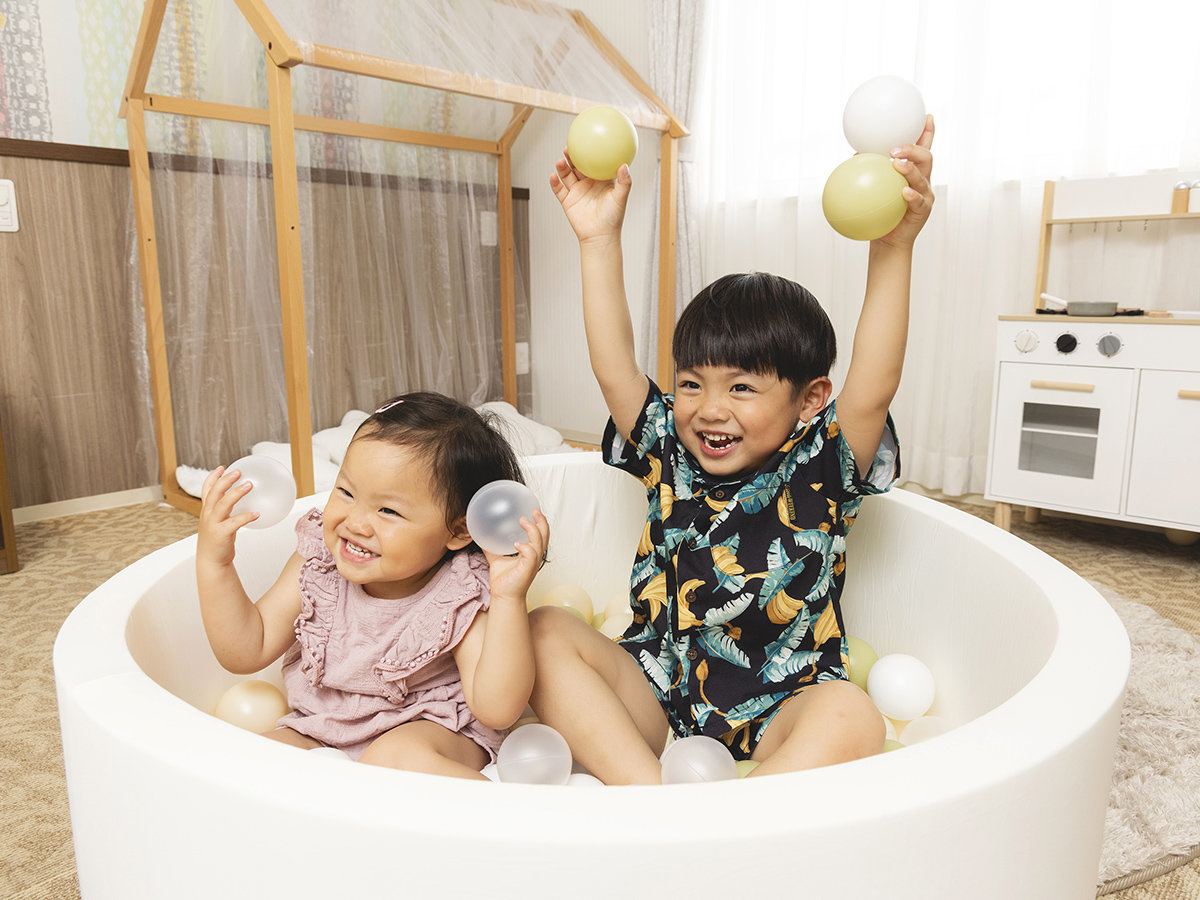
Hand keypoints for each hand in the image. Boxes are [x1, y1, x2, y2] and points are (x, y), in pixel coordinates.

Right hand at [196, 465, 258, 567]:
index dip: (213, 477)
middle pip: (214, 493)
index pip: (207, 490)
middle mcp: (208, 515)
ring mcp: (213, 524)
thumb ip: (226, 511)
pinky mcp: (221, 534)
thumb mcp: (219, 522)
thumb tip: (244, 501)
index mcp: (207, 510)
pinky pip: (234, 522)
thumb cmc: (218, 540)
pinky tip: (257, 514)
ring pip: (223, 504)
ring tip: (249, 485)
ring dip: (236, 493)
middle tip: (238, 472)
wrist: (211, 560)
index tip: (222, 467)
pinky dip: (245, 517)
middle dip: (225, 480)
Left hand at [483, 509, 549, 607]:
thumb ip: (492, 548)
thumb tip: (481, 536)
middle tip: (535, 510)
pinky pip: (530, 554)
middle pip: (545, 536)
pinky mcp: (528, 569)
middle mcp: (534, 556)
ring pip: (539, 542)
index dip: (540, 523)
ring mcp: (532, 563)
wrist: (503, 596)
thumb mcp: (497, 559)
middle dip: (542, 522)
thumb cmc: (503, 580)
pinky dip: (525, 547)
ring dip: (533, 530)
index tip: (534, 511)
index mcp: (530, 553)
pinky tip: (516, 544)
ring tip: (523, 521)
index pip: (540, 535)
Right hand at [549, 150, 630, 245]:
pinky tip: (553, 176)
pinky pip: (559, 190)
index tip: (586, 142)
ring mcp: (577, 192)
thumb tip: (624, 165)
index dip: (589, 152)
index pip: (594, 163)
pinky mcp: (567, 202)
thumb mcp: (620, 198)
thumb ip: (624, 182)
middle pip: (577, 166)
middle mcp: (588, 185)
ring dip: (562, 168)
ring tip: (561, 161)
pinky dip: (555, 182)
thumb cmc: (613, 218)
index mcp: (600, 181)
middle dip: (572, 156)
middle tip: (569, 147)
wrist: (600, 237)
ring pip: (566, 175)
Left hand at [877, 114, 934, 248]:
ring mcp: (925, 194)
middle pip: (926, 157)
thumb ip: (871, 172)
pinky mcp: (923, 209)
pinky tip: (904, 192)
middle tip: (896, 148)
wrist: (888, 239)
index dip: (927, 132)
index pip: (923, 148)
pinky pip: (918, 200)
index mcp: (914, 171)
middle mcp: (923, 180)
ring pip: (923, 176)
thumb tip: (855, 154)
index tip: (926, 116)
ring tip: (898, 164)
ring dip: (910, 168)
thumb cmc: (881, 212)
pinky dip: (911, 195)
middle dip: (914, 148)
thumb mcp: (875, 189)